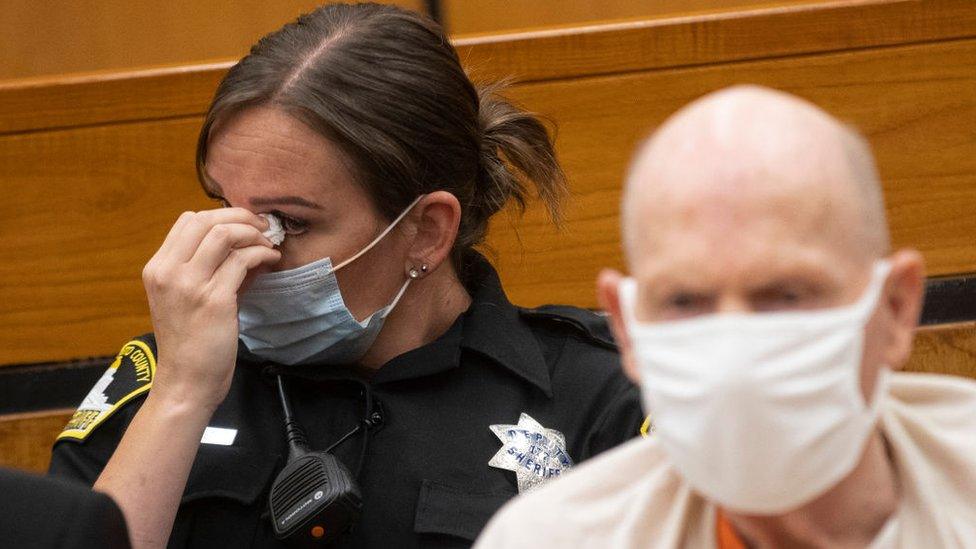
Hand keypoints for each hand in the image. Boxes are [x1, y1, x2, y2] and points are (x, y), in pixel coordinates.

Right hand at [141, 208, 279, 410]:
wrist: (185, 382)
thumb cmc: (189, 342)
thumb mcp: (186, 298)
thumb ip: (206, 269)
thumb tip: (243, 243)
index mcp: (157, 268)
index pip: (187, 221)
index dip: (220, 215)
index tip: (244, 224)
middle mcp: (168, 272)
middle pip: (205, 219)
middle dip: (240, 216)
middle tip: (263, 227)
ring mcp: (189, 284)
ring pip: (224, 234)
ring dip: (253, 233)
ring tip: (268, 244)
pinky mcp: (214, 299)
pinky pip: (242, 260)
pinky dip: (261, 254)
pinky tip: (271, 260)